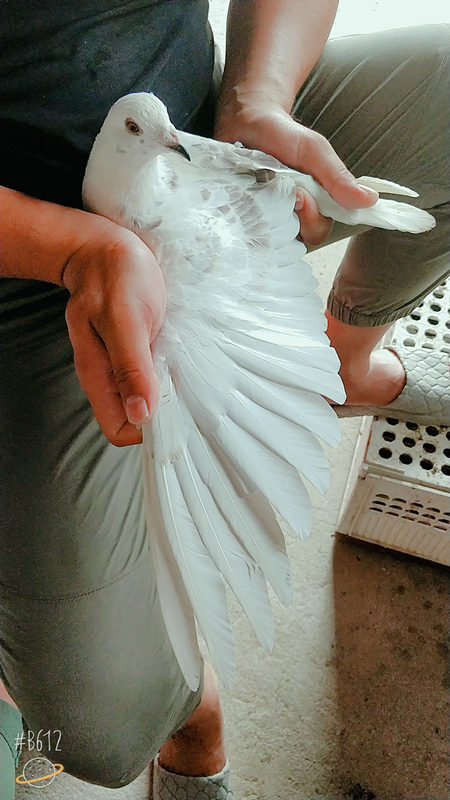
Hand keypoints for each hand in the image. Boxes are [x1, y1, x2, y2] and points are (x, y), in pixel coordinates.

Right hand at [63, 227, 165, 445]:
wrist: (106, 246)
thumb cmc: (114, 275)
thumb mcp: (125, 318)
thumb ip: (130, 367)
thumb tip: (140, 414)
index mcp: (97, 375)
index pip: (120, 429)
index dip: (146, 429)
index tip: (173, 412)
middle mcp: (108, 377)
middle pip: (137, 419)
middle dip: (165, 413)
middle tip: (187, 388)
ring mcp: (123, 365)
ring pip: (150, 399)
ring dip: (171, 394)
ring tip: (186, 370)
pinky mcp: (139, 352)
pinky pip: (157, 376)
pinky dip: (173, 373)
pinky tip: (182, 357)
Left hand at [215, 101, 377, 245]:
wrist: (245, 118)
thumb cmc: (281, 134)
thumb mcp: (314, 151)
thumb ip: (338, 177)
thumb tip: (369, 200)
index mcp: (314, 204)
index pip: (319, 231)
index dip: (312, 219)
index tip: (302, 196)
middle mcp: (290, 215)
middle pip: (295, 239)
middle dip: (290, 216)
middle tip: (282, 189)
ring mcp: (266, 217)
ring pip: (270, 237)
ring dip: (267, 216)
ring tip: (262, 187)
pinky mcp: (243, 215)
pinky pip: (246, 229)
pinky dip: (245, 216)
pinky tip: (244, 196)